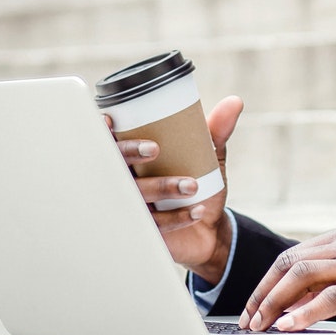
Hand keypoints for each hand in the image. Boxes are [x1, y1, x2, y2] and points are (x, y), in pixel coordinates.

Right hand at [108, 95, 243, 280]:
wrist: (206, 232)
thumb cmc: (195, 186)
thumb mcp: (207, 158)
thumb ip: (216, 131)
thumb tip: (234, 102)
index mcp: (133, 160)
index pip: (108, 141)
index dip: (100, 130)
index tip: (110, 122)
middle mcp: (126, 181)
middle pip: (114, 164)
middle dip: (129, 153)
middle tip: (155, 149)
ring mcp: (132, 207)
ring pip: (135, 194)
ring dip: (161, 187)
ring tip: (192, 186)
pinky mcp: (144, 231)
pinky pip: (153, 224)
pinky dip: (176, 217)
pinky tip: (196, 211)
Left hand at [239, 225, 335, 334]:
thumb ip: (329, 281)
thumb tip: (289, 303)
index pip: (291, 256)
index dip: (266, 283)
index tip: (252, 308)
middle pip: (290, 263)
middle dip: (263, 294)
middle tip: (249, 320)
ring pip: (302, 276)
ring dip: (275, 303)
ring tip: (262, 325)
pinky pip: (329, 298)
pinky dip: (304, 313)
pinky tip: (290, 327)